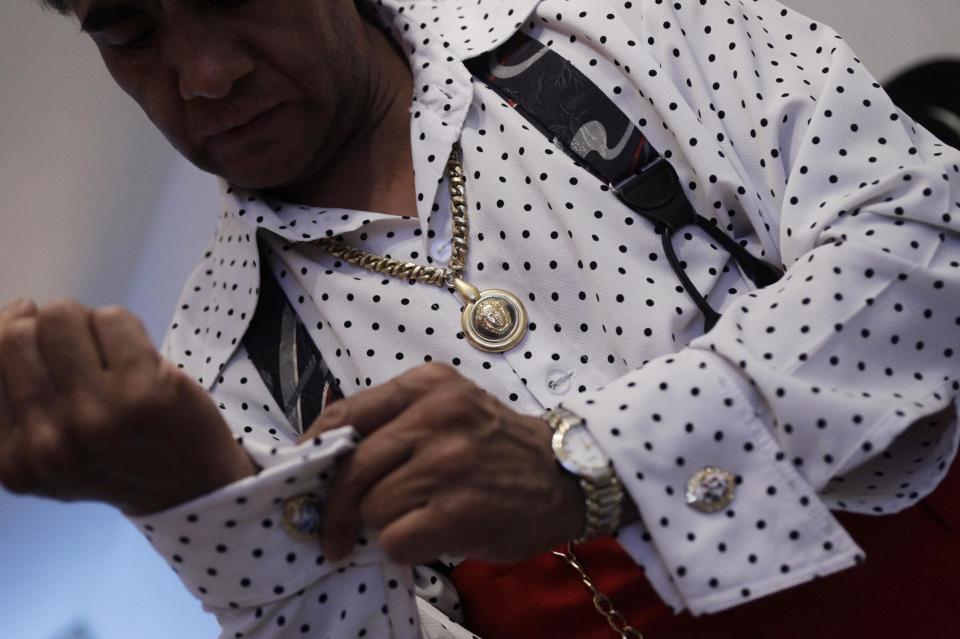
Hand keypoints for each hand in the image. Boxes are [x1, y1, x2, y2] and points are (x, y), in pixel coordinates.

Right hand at [0, 298, 256, 515]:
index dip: (9, 333)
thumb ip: (16, 395)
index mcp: (11, 460)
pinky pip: (112, 318)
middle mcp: (45, 440)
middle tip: (80, 345)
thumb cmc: (115, 457)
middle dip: (48, 328)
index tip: (37, 337)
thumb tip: (14, 309)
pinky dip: (125, 326)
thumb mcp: (47, 451)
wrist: (189, 487)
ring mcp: (94, 413)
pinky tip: (138, 355)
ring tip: (108, 350)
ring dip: (87, 322)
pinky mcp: (143, 389)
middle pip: (17, 335)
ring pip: (60, 317)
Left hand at [301, 362, 585, 564]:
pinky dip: (401, 549)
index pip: (345, 414)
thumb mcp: (450, 407)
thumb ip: (395, 419)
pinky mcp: (459, 510)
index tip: (305, 478)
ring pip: (370, 507)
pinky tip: (427, 540)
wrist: (566, 476)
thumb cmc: (496, 446)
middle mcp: (436, 415)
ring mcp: (448, 463)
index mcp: (428, 384)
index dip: (314, 452)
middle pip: (350, 469)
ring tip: (412, 523)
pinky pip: (394, 539)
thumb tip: (325, 456)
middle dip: (336, 509)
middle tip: (335, 534)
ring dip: (382, 526)